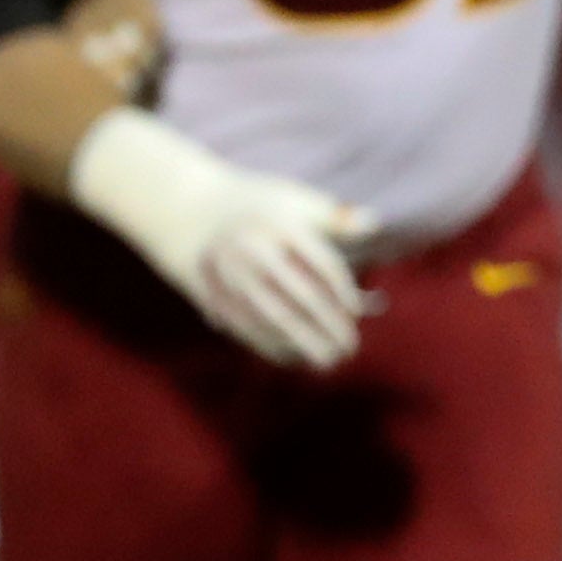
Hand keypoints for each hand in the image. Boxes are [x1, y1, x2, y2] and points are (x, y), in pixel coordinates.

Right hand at [66, 108, 371, 369]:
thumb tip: (372, 224)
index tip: (356, 312)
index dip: (342, 292)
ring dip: (303, 345)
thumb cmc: (257, 207)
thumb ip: (333, 215)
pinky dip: (272, 347)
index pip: (320, 264)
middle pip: (298, 297)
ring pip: (272, 319)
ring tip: (328, 362)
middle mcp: (252, 249)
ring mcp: (229, 274)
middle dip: (328, 327)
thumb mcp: (293, 199)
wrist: (189, 211)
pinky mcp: (211, 294)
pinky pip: (246, 328)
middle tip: (349, 348)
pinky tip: (295, 359)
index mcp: (278, 224)